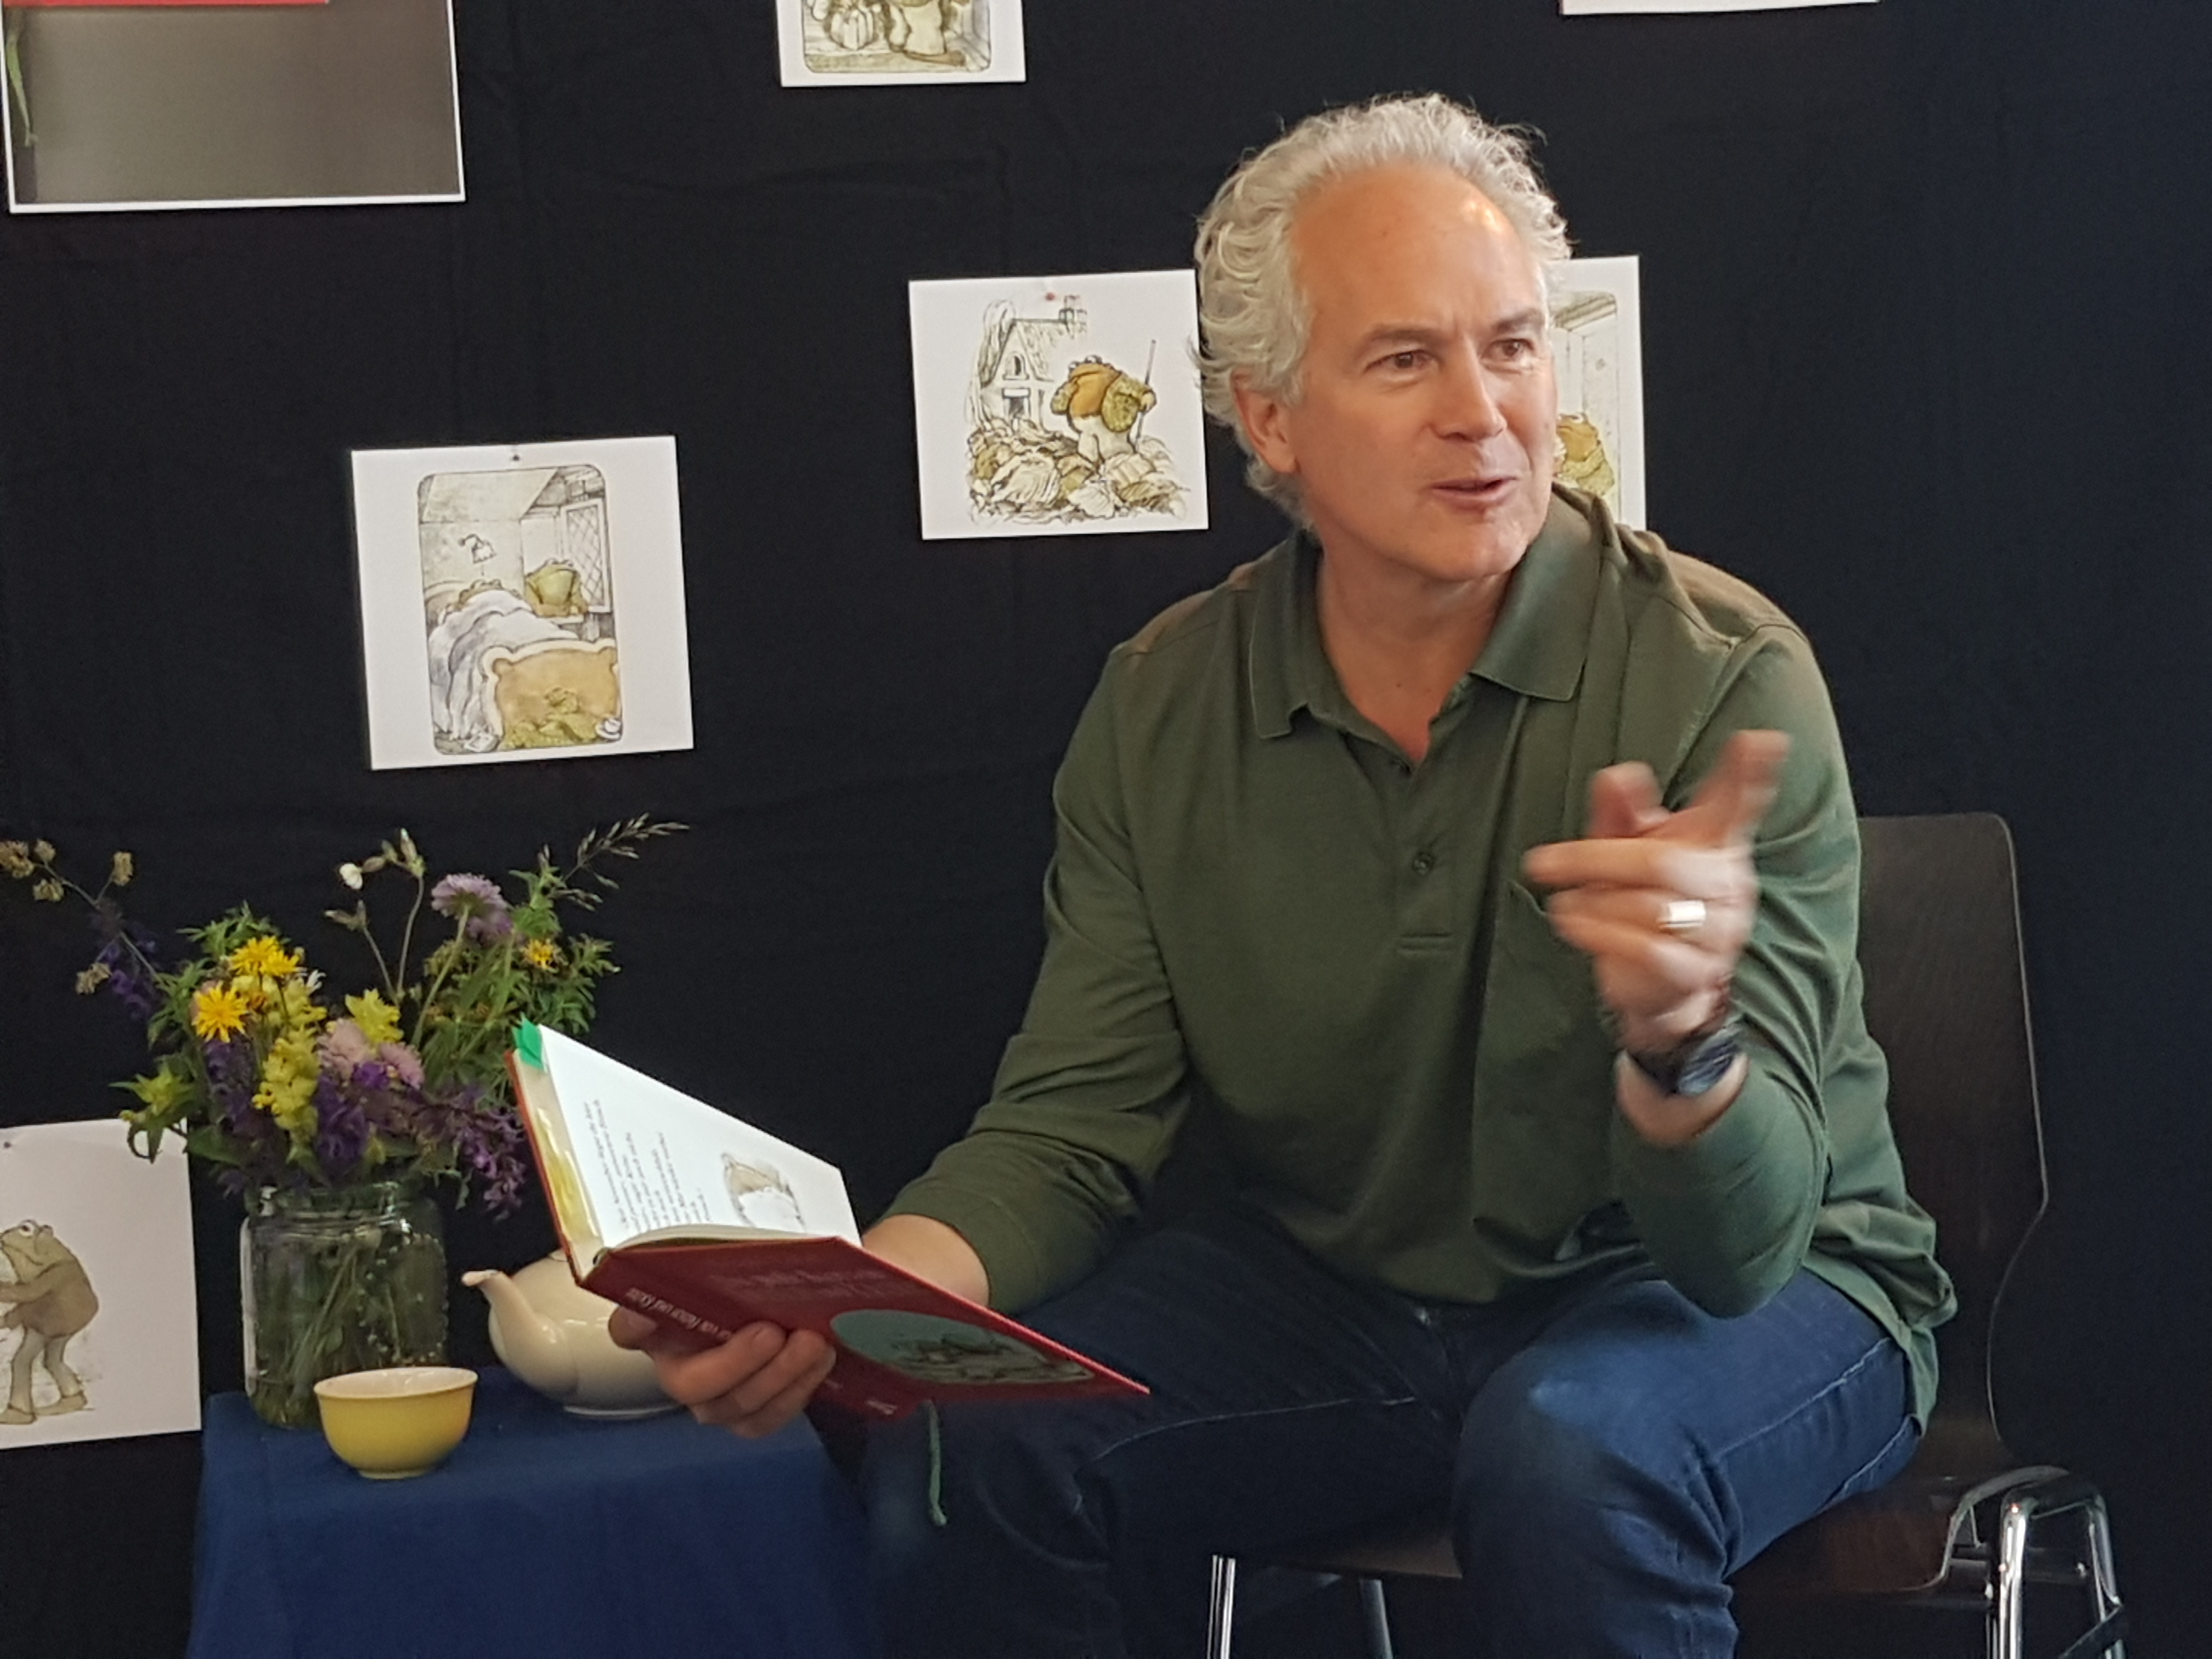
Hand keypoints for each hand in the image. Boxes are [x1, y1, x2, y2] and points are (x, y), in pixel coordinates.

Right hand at [605, 1215, 986, 1439]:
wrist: (806, 1297)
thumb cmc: (764, 1273)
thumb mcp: (754, 1251)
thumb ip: (741, 1249)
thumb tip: (755, 1245)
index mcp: (664, 1317)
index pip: (629, 1326)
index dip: (634, 1324)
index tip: (648, 1315)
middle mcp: (678, 1362)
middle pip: (686, 1382)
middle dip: (732, 1362)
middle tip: (771, 1331)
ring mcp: (713, 1395)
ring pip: (730, 1407)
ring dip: (776, 1377)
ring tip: (813, 1343)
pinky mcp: (748, 1414)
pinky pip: (764, 1419)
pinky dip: (795, 1392)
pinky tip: (821, 1360)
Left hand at [1521, 729, 1789, 1055]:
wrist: (1658, 984)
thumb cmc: (1644, 899)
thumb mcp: (1628, 849)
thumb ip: (1621, 814)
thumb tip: (1614, 776)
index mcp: (1716, 844)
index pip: (1740, 804)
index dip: (1749, 774)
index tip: (1760, 739)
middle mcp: (1727, 885)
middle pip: (1663, 862)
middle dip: (1595, 859)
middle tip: (1543, 863)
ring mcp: (1718, 932)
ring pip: (1649, 906)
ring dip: (1593, 902)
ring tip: (1567, 901)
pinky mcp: (1693, 972)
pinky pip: (1644, 948)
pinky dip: (1598, 933)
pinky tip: (1571, 922)